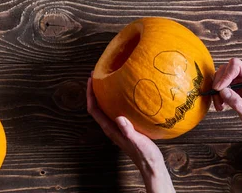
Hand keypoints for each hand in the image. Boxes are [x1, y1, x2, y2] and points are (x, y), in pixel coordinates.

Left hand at [87, 78, 174, 192]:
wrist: (152, 165)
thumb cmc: (145, 155)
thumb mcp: (137, 141)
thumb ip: (128, 131)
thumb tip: (119, 118)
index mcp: (110, 129)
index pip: (93, 109)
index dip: (90, 94)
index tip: (91, 80)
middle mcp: (111, 127)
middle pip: (96, 107)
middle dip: (94, 91)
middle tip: (97, 75)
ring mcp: (118, 127)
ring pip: (105, 108)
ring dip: (103, 95)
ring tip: (107, 81)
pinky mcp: (125, 127)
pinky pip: (115, 110)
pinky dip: (114, 100)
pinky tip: (123, 94)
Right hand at [212, 58, 241, 145]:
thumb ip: (237, 102)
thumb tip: (223, 91)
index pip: (236, 65)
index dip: (226, 75)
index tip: (219, 89)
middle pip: (226, 69)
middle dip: (219, 83)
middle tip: (217, 98)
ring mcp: (240, 80)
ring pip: (221, 76)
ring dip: (216, 90)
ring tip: (220, 104)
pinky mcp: (234, 85)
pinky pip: (220, 84)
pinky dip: (217, 94)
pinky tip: (221, 104)